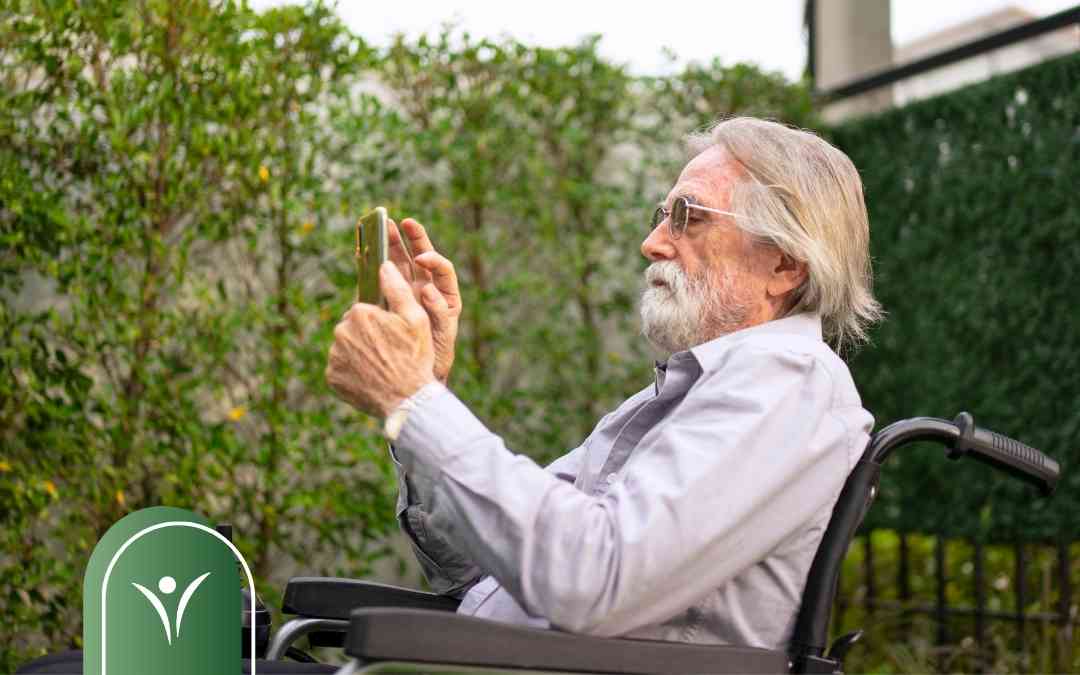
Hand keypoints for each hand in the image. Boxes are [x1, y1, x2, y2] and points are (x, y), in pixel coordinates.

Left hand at [326, 262, 435, 417]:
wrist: (407, 399)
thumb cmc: (415, 356)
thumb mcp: (416, 318)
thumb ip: (397, 289)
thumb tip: (384, 265)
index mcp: (360, 312)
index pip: (365, 310)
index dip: (381, 322)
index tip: (394, 335)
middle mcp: (341, 331)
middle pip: (353, 328)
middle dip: (367, 336)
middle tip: (389, 352)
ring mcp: (334, 356)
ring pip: (346, 348)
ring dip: (359, 353)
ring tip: (381, 366)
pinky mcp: (332, 377)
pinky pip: (340, 368)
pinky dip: (352, 371)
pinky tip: (370, 378)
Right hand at [388, 217, 460, 383]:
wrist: (416, 378)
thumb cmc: (434, 357)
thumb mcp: (442, 335)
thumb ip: (438, 312)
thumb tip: (427, 288)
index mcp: (445, 297)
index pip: (443, 270)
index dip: (434, 260)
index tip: (421, 258)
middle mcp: (427, 292)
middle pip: (420, 259)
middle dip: (411, 239)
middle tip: (401, 222)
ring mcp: (407, 295)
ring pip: (400, 264)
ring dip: (392, 245)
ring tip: (383, 226)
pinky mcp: (389, 302)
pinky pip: (382, 279)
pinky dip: (374, 265)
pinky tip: (365, 252)